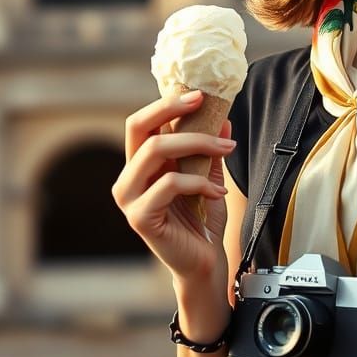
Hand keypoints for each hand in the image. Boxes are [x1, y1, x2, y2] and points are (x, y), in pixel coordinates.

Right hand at [114, 90, 236, 286]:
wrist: (204, 262)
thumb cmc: (202, 220)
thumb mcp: (209, 175)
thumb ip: (210, 149)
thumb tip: (224, 116)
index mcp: (141, 165)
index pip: (141, 122)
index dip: (166, 103)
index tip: (200, 94)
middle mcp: (129, 178)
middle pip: (139, 127)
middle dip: (172, 110)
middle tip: (207, 105)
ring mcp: (130, 198)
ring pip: (154, 150)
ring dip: (196, 143)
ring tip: (227, 149)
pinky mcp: (140, 218)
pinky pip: (169, 185)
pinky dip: (199, 182)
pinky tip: (217, 191)